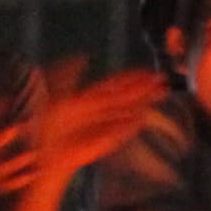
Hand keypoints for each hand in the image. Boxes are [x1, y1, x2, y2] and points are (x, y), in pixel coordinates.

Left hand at [26, 61, 166, 181]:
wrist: (47, 153)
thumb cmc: (48, 125)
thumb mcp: (55, 94)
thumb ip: (68, 75)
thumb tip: (81, 57)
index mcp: (89, 98)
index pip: (114, 85)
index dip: (131, 78)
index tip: (148, 72)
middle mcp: (100, 110)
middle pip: (125, 97)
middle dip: (144, 88)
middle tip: (163, 81)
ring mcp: (106, 125)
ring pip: (128, 110)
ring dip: (144, 102)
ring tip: (162, 94)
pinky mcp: (108, 141)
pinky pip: (122, 130)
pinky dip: (132, 124)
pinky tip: (144, 117)